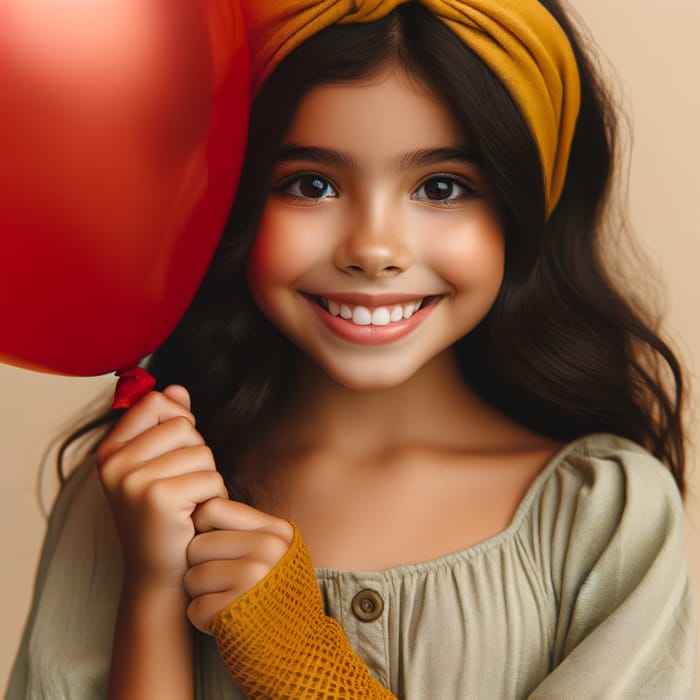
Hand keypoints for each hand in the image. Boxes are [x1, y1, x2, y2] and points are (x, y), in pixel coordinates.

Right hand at [96, 385, 227, 588]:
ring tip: (189, 503)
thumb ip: (167, 423)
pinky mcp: (158, 497)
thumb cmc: (166, 516)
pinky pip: (210, 477)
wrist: (160, 573)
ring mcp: (132, 479)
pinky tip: (196, 517)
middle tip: (184, 487)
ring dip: (209, 477)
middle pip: (183, 425)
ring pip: (201, 451)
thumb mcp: (161, 465)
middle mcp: (114, 462)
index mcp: (110, 450)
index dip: (178, 421)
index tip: (176, 453)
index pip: (154, 402)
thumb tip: (177, 388)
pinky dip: (214, 497)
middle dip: (197, 454)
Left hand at [184, 497, 293, 631]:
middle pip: (197, 544)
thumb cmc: (275, 594)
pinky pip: (195, 608)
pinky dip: (203, 619)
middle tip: (222, 582)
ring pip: (192, 576)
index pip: (212, 508)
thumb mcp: (274, 552)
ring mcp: (254, 580)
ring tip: (227, 600)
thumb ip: (244, 528)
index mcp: (276, 530)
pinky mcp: (237, 612)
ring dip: (201, 594)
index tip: (214, 548)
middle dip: (200, 567)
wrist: (299, 649)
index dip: (203, 528)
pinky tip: (225, 621)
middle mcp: (268, 549)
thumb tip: (195, 508)